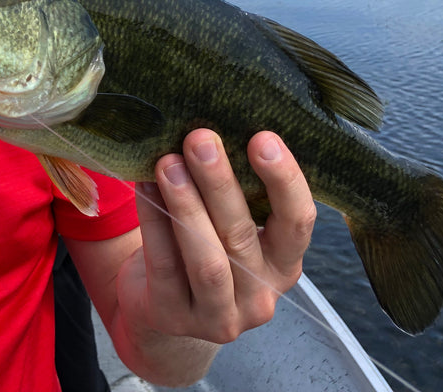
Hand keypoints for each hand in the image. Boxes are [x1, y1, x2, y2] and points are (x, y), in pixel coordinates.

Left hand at [119, 129, 315, 345]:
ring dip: (187, 205)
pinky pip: (164, 265)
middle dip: (220, 183)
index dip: (284, 180)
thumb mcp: (229, 223)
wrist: (163, 306)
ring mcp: (219, 315)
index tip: (263, 137)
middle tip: (200, 138)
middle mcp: (261, 295)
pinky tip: (144, 187)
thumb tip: (214, 124)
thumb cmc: (203, 245)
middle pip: (243, 235)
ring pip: (206, 259)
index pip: (299, 222)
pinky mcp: (175, 317)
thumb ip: (234, 189)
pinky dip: (153, 221)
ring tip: (167, 163)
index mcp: (284, 263)